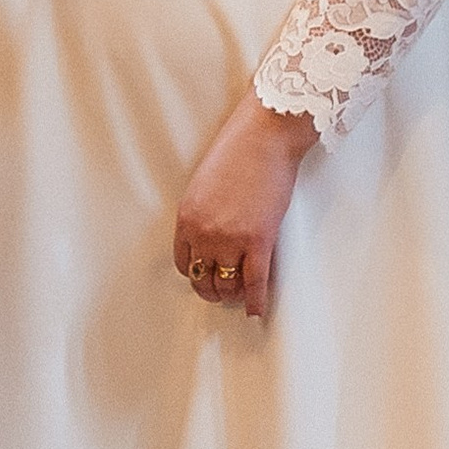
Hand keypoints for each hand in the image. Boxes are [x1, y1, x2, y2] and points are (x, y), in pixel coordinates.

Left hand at [172, 95, 315, 321]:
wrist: (264, 137)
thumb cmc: (239, 151)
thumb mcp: (205, 184)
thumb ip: (204, 212)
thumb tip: (214, 233)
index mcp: (187, 217)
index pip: (183, 262)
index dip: (195, 274)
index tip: (204, 276)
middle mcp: (204, 232)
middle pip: (202, 278)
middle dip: (211, 290)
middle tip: (221, 293)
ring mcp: (231, 238)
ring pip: (227, 284)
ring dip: (232, 295)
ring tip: (239, 298)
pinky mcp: (259, 240)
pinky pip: (254, 281)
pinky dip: (255, 300)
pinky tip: (256, 311)